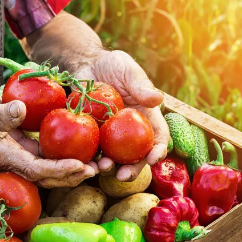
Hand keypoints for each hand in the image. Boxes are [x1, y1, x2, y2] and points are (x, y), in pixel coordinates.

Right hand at [0, 82, 97, 187]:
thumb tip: (20, 112)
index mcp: (3, 155)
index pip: (35, 170)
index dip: (58, 170)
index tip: (80, 165)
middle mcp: (13, 161)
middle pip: (46, 177)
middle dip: (71, 176)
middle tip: (96, 170)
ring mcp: (20, 155)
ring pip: (50, 170)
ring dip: (72, 170)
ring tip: (96, 165)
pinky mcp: (26, 147)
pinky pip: (48, 157)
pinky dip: (65, 157)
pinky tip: (82, 151)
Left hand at [76, 50, 169, 180]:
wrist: (87, 65)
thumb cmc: (113, 65)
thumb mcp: (128, 70)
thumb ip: (140, 85)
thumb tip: (157, 99)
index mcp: (146, 118)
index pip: (158, 137)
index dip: (158, 150)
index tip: (152, 158)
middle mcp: (131, 132)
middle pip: (137, 156)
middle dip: (133, 169)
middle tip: (123, 176)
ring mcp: (111, 136)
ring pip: (114, 158)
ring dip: (109, 168)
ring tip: (102, 168)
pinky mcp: (92, 135)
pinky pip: (92, 151)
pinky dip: (89, 159)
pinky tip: (83, 162)